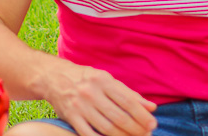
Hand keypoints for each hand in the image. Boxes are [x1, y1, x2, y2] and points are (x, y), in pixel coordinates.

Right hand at [41, 63, 156, 135]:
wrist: (54, 78)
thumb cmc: (86, 79)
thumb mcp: (108, 80)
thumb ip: (129, 94)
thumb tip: (151, 107)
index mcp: (103, 80)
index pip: (127, 101)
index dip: (142, 114)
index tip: (153, 124)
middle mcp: (91, 92)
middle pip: (118, 116)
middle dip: (135, 129)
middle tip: (147, 135)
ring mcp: (80, 106)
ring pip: (106, 128)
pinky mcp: (71, 117)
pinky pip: (88, 134)